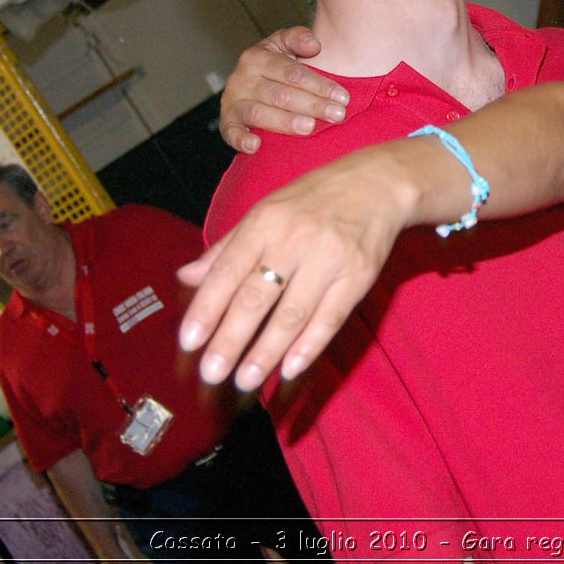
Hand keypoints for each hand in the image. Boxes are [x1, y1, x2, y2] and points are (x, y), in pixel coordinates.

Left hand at [178, 144, 420, 389]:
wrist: (377, 183)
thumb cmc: (313, 199)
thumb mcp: (266, 211)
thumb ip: (227, 248)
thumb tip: (186, 277)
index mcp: (265, 221)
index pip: (228, 271)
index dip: (206, 308)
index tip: (188, 341)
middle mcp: (295, 239)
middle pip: (257, 297)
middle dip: (231, 339)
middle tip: (211, 372)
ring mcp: (329, 258)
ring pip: (292, 314)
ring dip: (266, 352)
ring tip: (244, 380)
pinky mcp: (358, 275)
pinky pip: (330, 317)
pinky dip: (309, 346)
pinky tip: (290, 369)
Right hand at [219, 27, 348, 153]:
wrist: (249, 81)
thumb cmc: (274, 65)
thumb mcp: (284, 44)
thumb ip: (298, 38)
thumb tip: (314, 45)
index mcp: (257, 57)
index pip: (292, 73)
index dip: (319, 85)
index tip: (343, 97)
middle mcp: (241, 79)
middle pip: (281, 94)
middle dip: (312, 105)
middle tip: (336, 115)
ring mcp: (232, 102)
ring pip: (260, 113)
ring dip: (286, 122)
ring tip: (310, 127)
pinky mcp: (227, 123)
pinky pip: (230, 133)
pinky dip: (241, 140)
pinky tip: (256, 146)